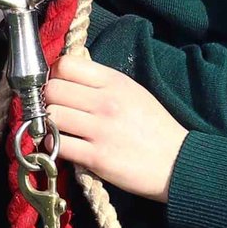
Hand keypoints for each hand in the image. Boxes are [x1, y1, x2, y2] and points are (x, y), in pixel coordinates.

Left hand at [44, 54, 183, 201]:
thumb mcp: (133, 91)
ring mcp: (101, 129)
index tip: (58, 86)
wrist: (178, 163)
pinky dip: (53, 146)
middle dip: (47, 100)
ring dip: (48, 124)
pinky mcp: (97, 157)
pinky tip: (63, 146)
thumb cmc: (154, 127)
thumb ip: (101, 82)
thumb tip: (65, 76)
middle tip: (56, 110)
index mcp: (115, 81)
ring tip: (58, 129)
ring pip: (51, 116)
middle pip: (52, 89)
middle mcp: (106, 101)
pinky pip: (57, 144)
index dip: (54, 75)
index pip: (66, 64)